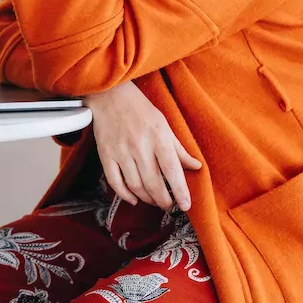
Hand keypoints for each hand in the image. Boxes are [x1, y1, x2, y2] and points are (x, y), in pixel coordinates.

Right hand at [85, 80, 201, 211]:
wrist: (109, 96)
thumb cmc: (140, 109)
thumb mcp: (164, 124)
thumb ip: (179, 148)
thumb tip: (196, 166)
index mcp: (158, 137)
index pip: (172, 171)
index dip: (180, 192)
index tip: (186, 206)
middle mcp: (140, 146)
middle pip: (154, 184)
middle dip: (164, 201)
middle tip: (169, 205)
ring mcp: (121, 151)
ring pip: (136, 186)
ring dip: (147, 199)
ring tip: (154, 201)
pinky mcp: (105, 155)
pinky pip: (115, 182)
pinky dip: (125, 195)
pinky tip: (134, 199)